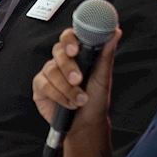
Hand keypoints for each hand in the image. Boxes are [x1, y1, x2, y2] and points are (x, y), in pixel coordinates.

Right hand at [32, 25, 119, 146]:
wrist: (85, 124)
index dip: (69, 40)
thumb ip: (106, 54)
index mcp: (77, 54)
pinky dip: (57, 95)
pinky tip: (67, 103)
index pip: (69, 37)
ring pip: (51, 70)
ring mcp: (49, 73)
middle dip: (68, 67)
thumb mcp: (103, 77)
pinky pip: (44, 85)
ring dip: (66, 87)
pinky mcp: (40, 87)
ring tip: (79, 100)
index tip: (75, 50)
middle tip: (78, 80)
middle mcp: (62, 61)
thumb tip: (115, 32)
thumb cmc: (95, 100)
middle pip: (58, 52)